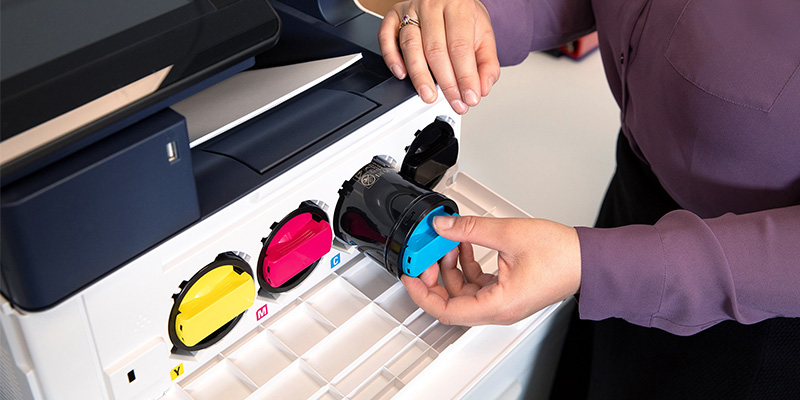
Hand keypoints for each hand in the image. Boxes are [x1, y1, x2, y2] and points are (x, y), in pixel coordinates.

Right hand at [378, 0, 499, 114]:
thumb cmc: (464, 16)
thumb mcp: (484, 34)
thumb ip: (487, 63)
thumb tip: (483, 87)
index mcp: (459, 7)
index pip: (460, 47)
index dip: (465, 76)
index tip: (469, 97)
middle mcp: (433, 6)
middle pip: (435, 50)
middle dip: (445, 82)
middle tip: (453, 102)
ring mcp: (411, 9)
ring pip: (411, 45)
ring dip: (419, 75)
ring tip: (428, 95)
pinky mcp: (395, 15)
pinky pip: (386, 36)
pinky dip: (391, 56)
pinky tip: (401, 73)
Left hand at [401, 216, 580, 325]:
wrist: (588, 258)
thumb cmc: (561, 255)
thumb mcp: (507, 233)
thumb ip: (470, 229)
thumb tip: (443, 226)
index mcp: (498, 304)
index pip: (446, 310)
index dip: (422, 294)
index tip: (410, 276)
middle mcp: (499, 308)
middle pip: (452, 301)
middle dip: (435, 277)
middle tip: (426, 256)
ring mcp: (504, 301)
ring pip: (464, 291)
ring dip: (452, 267)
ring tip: (450, 241)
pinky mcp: (509, 291)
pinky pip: (479, 283)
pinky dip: (468, 265)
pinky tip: (466, 244)